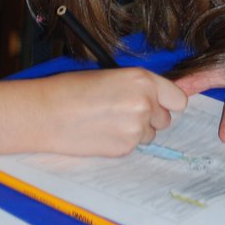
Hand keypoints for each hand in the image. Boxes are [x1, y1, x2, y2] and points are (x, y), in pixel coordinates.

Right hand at [38, 67, 187, 157]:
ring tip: (108, 122)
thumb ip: (139, 87)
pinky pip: (134, 147)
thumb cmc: (73, 89)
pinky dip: (122, 142)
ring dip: (136, 131)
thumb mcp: (112, 76)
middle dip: (150, 117)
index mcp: (143, 80)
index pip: (177, 98)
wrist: (47, 113)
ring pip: (150, 135)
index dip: (167, 102)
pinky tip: (101, 133)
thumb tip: (158, 98)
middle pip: (165, 119)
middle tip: (124, 112)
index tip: (160, 104)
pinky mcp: (124, 148)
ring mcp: (136, 128)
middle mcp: (145, 104)